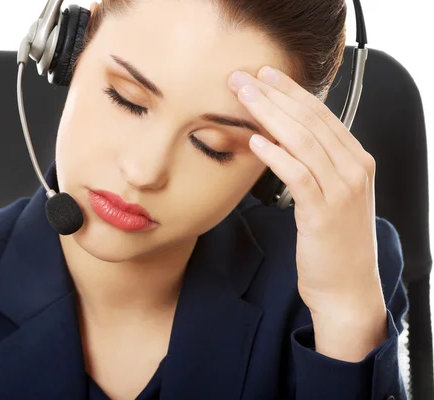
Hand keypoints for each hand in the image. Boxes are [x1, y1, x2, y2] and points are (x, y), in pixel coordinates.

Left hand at [228, 67, 385, 323]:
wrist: (347, 289)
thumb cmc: (333, 243)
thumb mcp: (330, 196)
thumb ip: (315, 166)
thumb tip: (281, 140)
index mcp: (356, 161)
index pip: (321, 115)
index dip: (291, 91)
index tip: (264, 74)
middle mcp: (354, 169)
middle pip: (310, 121)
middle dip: (274, 95)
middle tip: (244, 77)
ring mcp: (343, 190)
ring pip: (304, 141)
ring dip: (270, 116)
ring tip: (243, 97)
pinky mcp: (325, 213)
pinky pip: (299, 176)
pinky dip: (276, 155)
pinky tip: (255, 141)